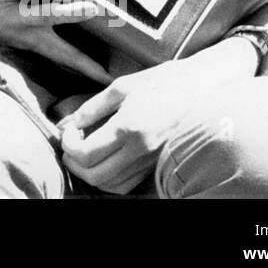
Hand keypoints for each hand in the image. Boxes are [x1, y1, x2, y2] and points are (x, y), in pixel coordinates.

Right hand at [0, 0, 112, 84]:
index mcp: (21, 19)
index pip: (49, 14)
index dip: (70, 11)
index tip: (93, 8)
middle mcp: (33, 37)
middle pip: (64, 54)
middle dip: (86, 65)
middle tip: (109, 77)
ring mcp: (36, 46)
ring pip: (65, 60)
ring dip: (87, 70)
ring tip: (109, 79)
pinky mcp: (40, 48)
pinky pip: (63, 59)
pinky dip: (79, 66)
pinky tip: (96, 72)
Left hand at [58, 38, 258, 193]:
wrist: (200, 89)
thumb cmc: (161, 82)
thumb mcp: (121, 87)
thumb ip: (92, 107)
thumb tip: (69, 123)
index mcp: (129, 127)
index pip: (86, 153)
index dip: (68, 145)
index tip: (67, 131)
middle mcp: (141, 149)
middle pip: (95, 175)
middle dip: (74, 163)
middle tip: (69, 145)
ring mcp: (151, 160)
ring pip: (111, 185)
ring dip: (90, 173)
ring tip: (83, 154)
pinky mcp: (158, 165)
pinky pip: (128, 184)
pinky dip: (109, 179)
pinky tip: (104, 161)